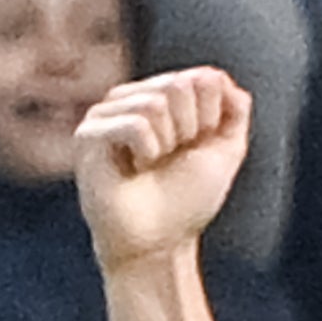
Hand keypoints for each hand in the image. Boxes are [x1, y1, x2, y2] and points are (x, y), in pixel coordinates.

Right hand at [76, 69, 257, 270]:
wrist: (160, 242)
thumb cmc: (186, 200)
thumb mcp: (223, 152)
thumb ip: (233, 113)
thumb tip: (224, 79)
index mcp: (159, 97)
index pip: (201, 78)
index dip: (212, 118)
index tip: (198, 147)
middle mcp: (129, 99)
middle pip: (179, 85)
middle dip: (192, 129)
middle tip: (175, 157)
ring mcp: (105, 113)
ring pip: (156, 104)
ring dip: (168, 144)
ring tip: (153, 165)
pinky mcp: (88, 133)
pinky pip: (135, 124)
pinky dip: (147, 151)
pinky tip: (136, 168)